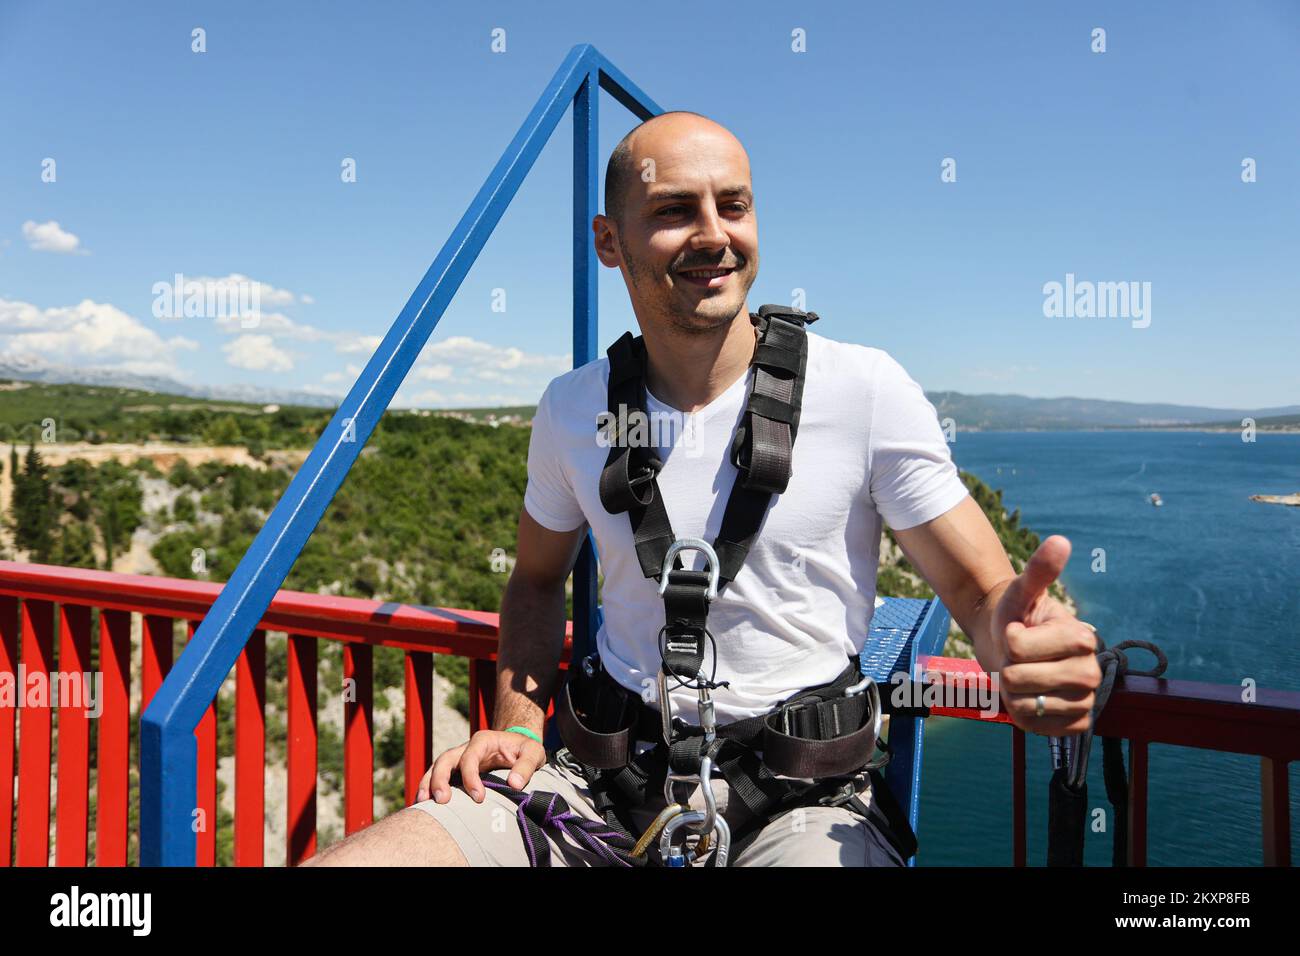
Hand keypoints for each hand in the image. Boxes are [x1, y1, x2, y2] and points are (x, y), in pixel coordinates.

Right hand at [417, 729, 546, 803]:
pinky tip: (423, 804)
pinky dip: (429, 788)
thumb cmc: (526, 750)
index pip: (470, 757)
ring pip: (436, 767)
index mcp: (483, 740)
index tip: (478, 798)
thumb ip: (526, 766)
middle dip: (440, 779)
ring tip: (422, 803)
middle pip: (445, 759)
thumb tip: (514, 784)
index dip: (471, 777)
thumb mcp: (534, 753)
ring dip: (428, 783)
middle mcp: (466, 748)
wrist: (519, 747)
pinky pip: (438, 777)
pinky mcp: (456, 771)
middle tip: (442, 800)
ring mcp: (459, 759)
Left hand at [988, 535, 1101, 735]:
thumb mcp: (1022, 591)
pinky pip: (1034, 726)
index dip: (1009, 639)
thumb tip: (1060, 541)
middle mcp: (1091, 671)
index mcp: (1083, 638)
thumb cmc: (1015, 616)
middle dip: (1006, 667)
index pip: (1019, 647)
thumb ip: (1039, 569)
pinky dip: (1021, 714)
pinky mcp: (1075, 725)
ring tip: (1023, 676)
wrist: (1010, 646)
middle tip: (1017, 658)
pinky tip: (1030, 698)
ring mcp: (1085, 701)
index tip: (1018, 632)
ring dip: (1011, 691)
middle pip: (1019, 678)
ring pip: (1024, 705)